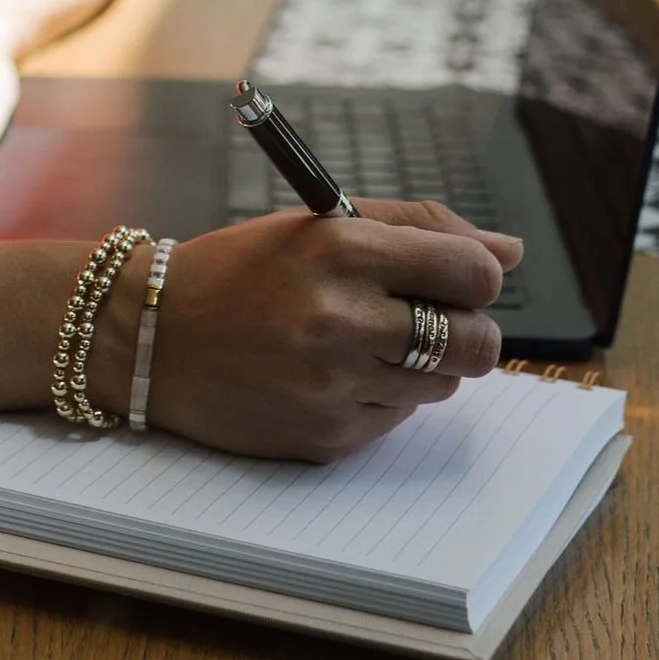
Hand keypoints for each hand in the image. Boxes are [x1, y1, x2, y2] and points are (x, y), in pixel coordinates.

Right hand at [144, 201, 523, 461]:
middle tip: (430, 319)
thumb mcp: (321, 224)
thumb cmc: (241, 271)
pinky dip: (381, 397)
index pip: (474, 274)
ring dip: (422, 364)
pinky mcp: (323, 436)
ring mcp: (331, 385)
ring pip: (443, 385)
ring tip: (366, 343)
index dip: (477, 277)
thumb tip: (510, 253)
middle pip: (477, 342)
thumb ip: (420, 229)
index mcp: (342, 249)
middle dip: (468, 330)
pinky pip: (397, 420)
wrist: (148, 336)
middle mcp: (339, 318)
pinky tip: (333, 375)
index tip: (456, 279)